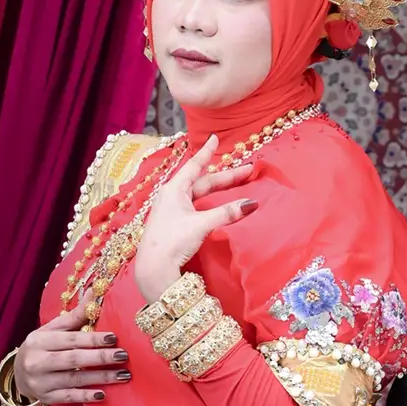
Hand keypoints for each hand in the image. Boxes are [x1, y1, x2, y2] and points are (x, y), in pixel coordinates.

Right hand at [15, 299, 129, 404]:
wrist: (18, 373)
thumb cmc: (42, 347)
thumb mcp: (53, 330)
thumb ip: (75, 315)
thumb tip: (95, 291)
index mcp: (39, 340)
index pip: (70, 339)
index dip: (93, 339)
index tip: (114, 338)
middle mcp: (37, 361)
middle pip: (73, 359)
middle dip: (100, 357)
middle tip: (123, 356)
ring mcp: (40, 382)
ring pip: (74, 379)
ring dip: (101, 377)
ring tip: (123, 375)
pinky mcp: (45, 397)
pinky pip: (68, 398)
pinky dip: (85, 396)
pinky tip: (103, 394)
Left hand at [134, 134, 255, 302]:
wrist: (154, 267)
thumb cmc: (173, 240)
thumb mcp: (201, 224)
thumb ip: (226, 212)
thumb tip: (251, 204)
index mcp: (175, 189)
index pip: (195, 165)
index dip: (207, 152)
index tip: (215, 138)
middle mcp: (173, 196)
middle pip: (203, 181)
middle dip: (225, 176)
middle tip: (246, 170)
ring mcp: (173, 210)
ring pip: (200, 194)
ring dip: (218, 189)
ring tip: (234, 182)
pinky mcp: (175, 223)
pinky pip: (196, 204)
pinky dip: (210, 201)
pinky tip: (216, 202)